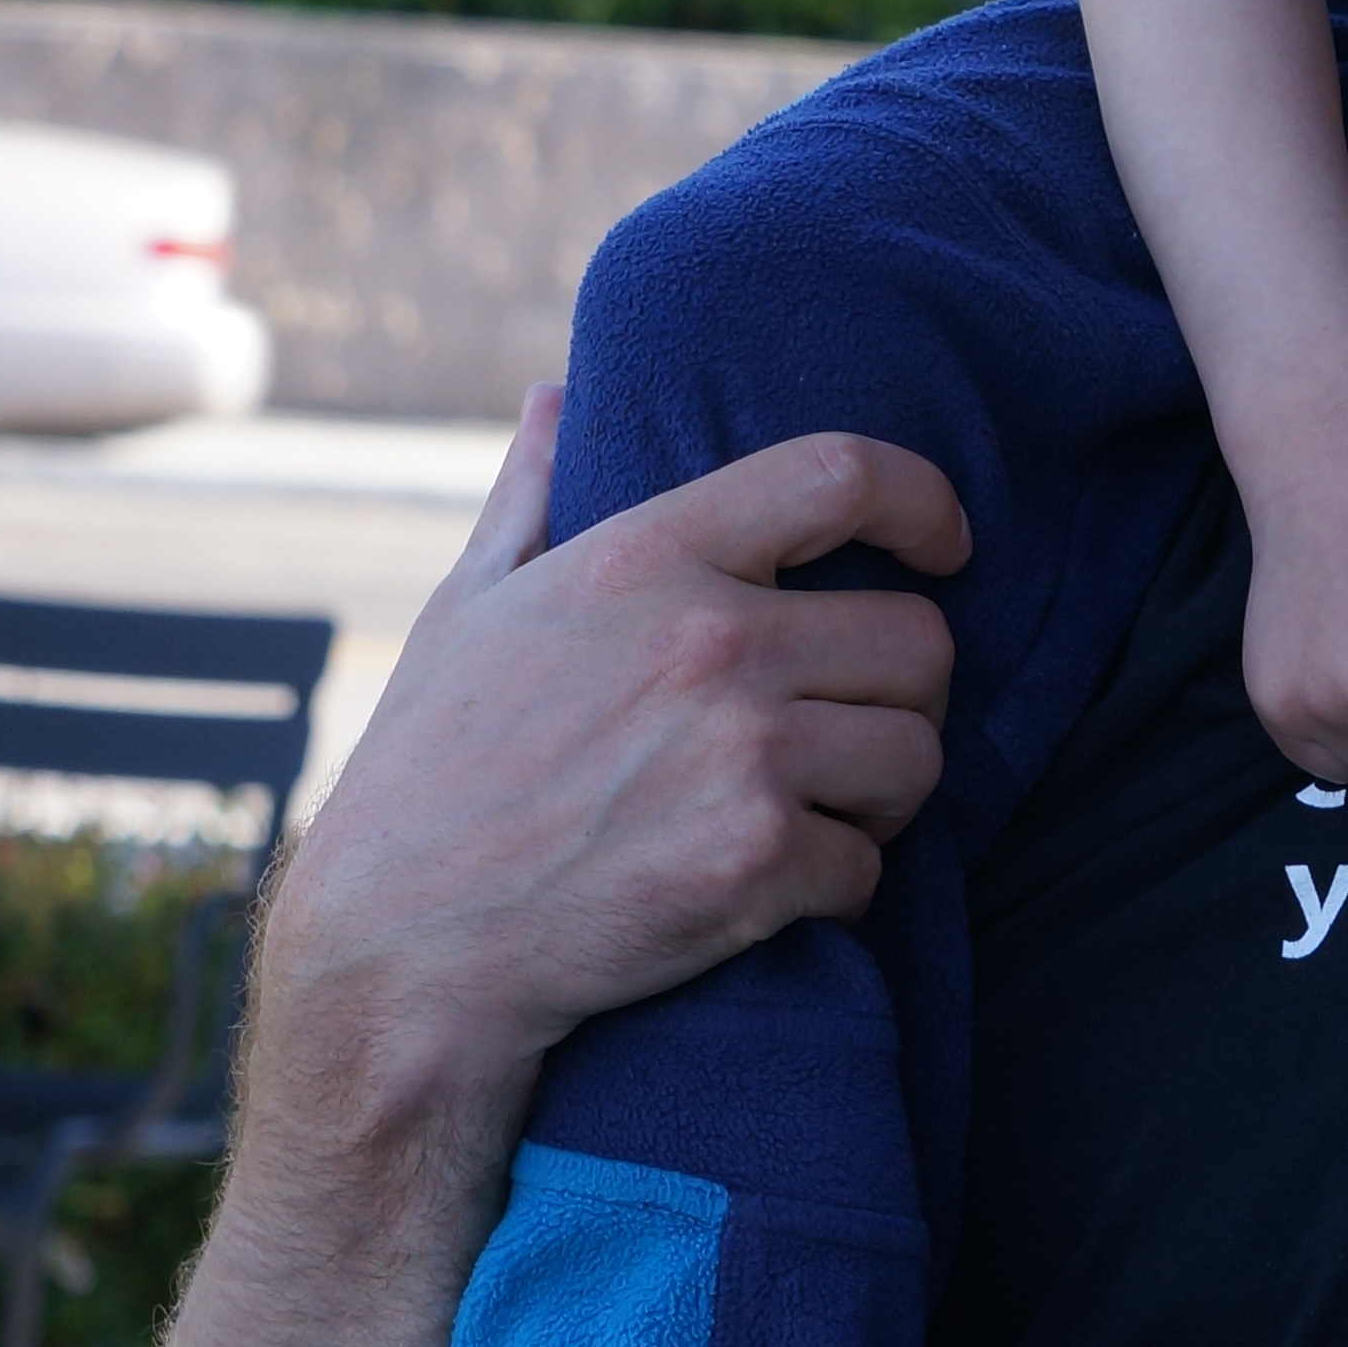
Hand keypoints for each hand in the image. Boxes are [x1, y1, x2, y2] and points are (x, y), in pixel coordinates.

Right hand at [260, 385, 970, 1125]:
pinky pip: (870, 867)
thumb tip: (557, 398)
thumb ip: (530, 496)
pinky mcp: (755, 865)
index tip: (946, 543)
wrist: (401, 948)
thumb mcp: (468, 608)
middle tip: (850, 728)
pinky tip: (773, 888)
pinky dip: (837, 888)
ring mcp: (741, 754)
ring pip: (918, 756)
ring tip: (819, 808)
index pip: (842, 474)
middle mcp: (711, 640)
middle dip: (902, 691)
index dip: (924, 500)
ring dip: (882, 794)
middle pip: (920, 640)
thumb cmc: (429, 771)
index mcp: (646, 555)